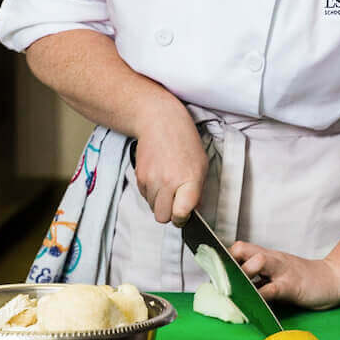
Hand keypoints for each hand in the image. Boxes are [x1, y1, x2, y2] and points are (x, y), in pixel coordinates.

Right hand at [133, 98, 206, 224]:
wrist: (159, 121)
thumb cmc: (184, 142)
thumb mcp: (201, 165)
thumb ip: (198, 191)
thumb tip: (193, 211)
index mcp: (188, 180)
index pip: (180, 214)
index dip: (182, 218)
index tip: (184, 214)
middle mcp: (168, 182)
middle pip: (163, 217)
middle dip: (169, 213)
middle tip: (175, 200)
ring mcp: (151, 180)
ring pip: (153, 208)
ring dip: (159, 202)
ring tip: (167, 183)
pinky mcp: (139, 177)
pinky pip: (145, 196)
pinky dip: (151, 192)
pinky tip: (158, 176)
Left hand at [228, 241, 339, 309]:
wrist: (332, 279)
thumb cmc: (302, 279)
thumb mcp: (277, 273)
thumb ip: (258, 278)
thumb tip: (233, 288)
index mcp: (266, 256)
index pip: (239, 249)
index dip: (223, 258)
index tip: (212, 271)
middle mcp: (272, 259)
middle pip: (243, 250)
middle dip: (228, 263)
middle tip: (220, 280)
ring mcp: (282, 271)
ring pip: (258, 262)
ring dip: (244, 274)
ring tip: (234, 289)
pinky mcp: (292, 285)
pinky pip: (273, 289)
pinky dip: (261, 297)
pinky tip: (254, 304)